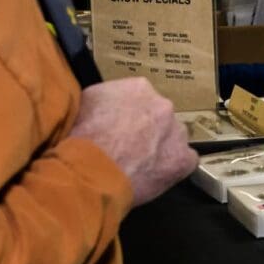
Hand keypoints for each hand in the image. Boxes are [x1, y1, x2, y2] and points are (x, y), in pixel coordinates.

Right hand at [67, 77, 196, 205]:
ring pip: (173, 139)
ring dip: (160, 149)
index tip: (120, 130)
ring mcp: (176, 132)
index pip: (140, 100)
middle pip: (159, 118)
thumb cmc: (78, 136)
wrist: (88, 166)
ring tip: (139, 166)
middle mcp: (162, 105)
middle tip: (128, 149)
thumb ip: (104, 100)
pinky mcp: (182, 160)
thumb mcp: (84, 102)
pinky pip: (185, 162)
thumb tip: (106, 107)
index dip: (130, 117)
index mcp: (139, 88)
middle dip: (147, 131)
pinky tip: (156, 176)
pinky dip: (173, 169)